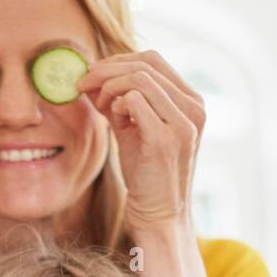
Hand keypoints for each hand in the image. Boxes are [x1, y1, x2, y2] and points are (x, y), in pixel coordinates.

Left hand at [77, 50, 205, 228]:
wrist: (159, 215)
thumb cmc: (146, 175)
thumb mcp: (134, 130)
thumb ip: (121, 103)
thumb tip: (93, 78)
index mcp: (191, 103)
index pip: (154, 60)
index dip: (118, 60)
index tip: (92, 74)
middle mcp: (194, 108)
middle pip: (146, 63)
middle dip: (107, 69)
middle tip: (82, 84)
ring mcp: (183, 123)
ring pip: (139, 78)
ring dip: (108, 86)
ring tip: (97, 105)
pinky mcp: (165, 139)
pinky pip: (134, 100)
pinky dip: (115, 104)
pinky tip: (112, 119)